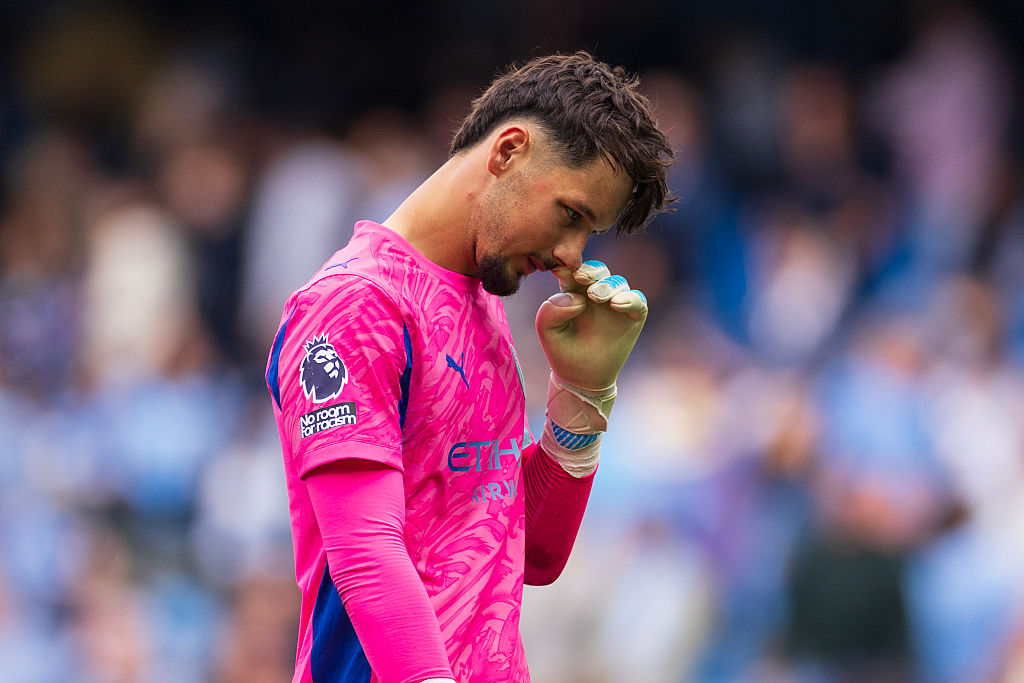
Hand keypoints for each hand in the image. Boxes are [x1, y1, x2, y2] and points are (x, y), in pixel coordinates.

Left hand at [535, 260, 647, 390]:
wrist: (581, 378)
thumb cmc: (562, 350)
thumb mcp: (547, 330)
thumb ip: (551, 310)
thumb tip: (578, 299)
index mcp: (574, 292)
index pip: (574, 271)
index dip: (569, 267)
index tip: (560, 271)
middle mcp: (596, 294)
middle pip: (599, 271)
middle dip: (591, 271)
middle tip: (581, 278)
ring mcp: (616, 304)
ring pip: (618, 282)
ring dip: (607, 285)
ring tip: (595, 297)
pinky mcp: (633, 316)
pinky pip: (637, 300)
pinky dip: (630, 298)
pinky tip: (615, 305)